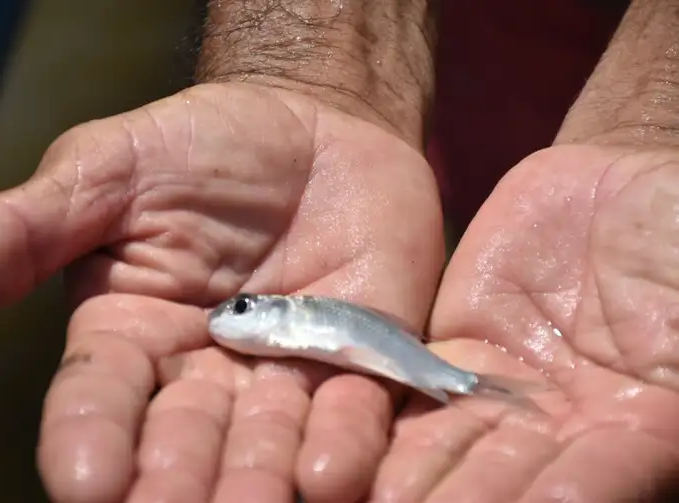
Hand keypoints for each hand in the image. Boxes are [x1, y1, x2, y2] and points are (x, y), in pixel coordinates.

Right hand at [0, 83, 444, 501]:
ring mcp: (286, 373)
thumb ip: (27, 228)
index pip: (99, 400)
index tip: (83, 480)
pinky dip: (345, 442)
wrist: (313, 125)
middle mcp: (205, 374)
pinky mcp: (359, 359)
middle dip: (178, 480)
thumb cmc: (203, 146)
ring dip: (259, 480)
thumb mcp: (109, 170)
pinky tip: (331, 473)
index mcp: (131, 337)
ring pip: (268, 443)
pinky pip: (352, 410)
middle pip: (184, 442)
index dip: (89, 439)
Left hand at [366, 3, 678, 499]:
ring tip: (365, 499)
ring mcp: (503, 390)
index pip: (598, 480)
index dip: (562, 498)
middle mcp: (564, 427)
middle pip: (508, 480)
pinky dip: (384, 418)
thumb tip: (662, 419)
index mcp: (638, 428)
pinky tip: (346, 445)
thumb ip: (669, 376)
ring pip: (450, 444)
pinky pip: (413, 386)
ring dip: (413, 477)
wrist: (625, 189)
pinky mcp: (454, 347)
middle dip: (465, 500)